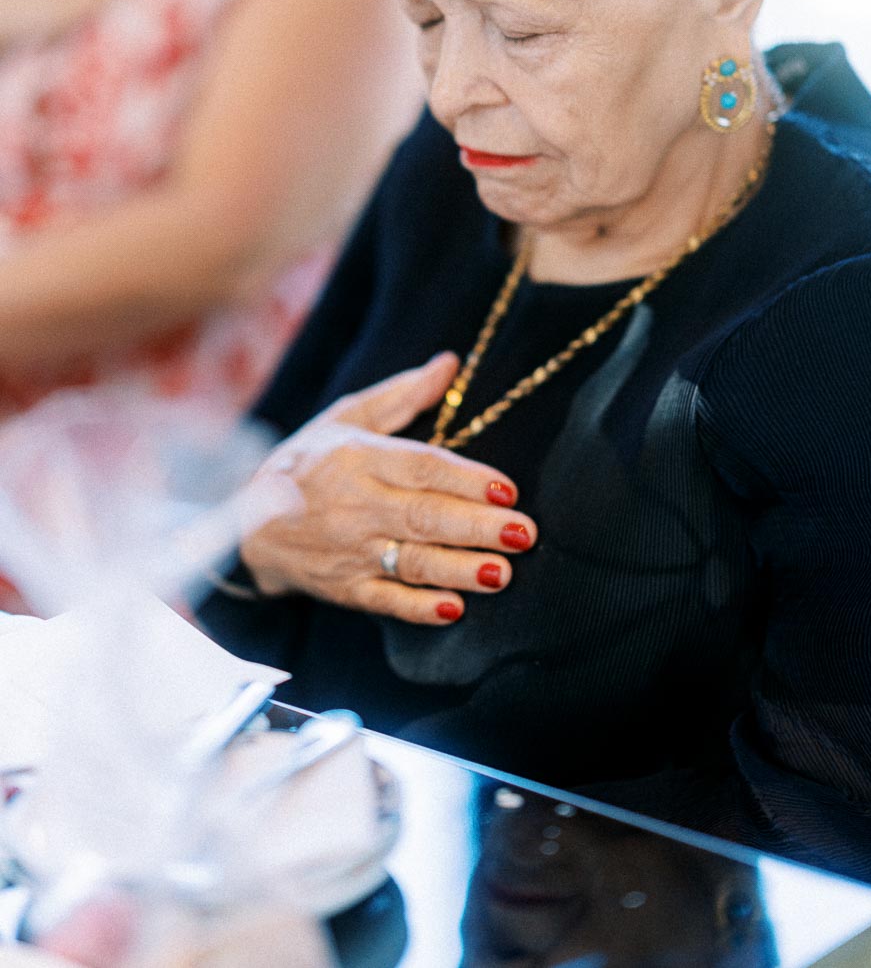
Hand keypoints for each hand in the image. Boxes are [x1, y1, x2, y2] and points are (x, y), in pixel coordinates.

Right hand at [241, 353, 536, 625]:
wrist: (246, 524)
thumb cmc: (309, 462)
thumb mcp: (348, 418)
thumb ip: (403, 395)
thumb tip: (451, 362)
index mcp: (357, 457)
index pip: (420, 467)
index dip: (465, 478)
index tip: (507, 489)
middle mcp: (354, 504)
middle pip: (423, 516)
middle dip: (476, 526)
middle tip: (523, 533)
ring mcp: (347, 550)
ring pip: (410, 561)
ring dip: (458, 568)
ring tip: (502, 572)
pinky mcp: (343, 588)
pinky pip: (384, 601)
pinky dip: (417, 608)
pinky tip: (454, 609)